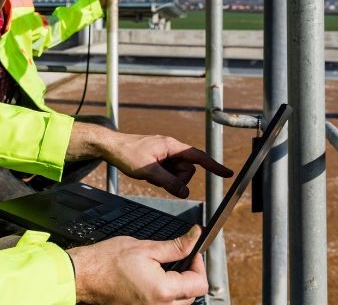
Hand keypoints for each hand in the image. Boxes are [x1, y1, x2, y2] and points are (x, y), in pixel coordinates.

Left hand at [67, 124, 231, 197]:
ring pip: (178, 173)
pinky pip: (168, 173)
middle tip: (158, 179)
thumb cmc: (127, 154)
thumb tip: (185, 192)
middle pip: (188, 170)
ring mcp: (164, 154)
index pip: (198, 157)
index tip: (228, 173)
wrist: (110, 146)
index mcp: (171, 146)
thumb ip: (169, 182)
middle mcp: (171, 148)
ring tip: (150, 176)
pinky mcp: (158, 160)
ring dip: (168, 179)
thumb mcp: (149, 171)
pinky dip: (161, 178)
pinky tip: (148, 175)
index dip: (213, 166)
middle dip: (178, 179)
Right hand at [68, 226, 207, 303]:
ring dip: (178, 288)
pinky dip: (164, 296)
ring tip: (163, 270)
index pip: (199, 283)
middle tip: (178, 259)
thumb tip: (194, 237)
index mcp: (164, 291)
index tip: (192, 254)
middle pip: (192, 296)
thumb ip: (175, 246)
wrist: (85, 275)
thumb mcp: (146, 247)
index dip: (199, 265)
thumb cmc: (108, 261)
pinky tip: (153, 281)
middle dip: (189, 276)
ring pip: (179, 304)